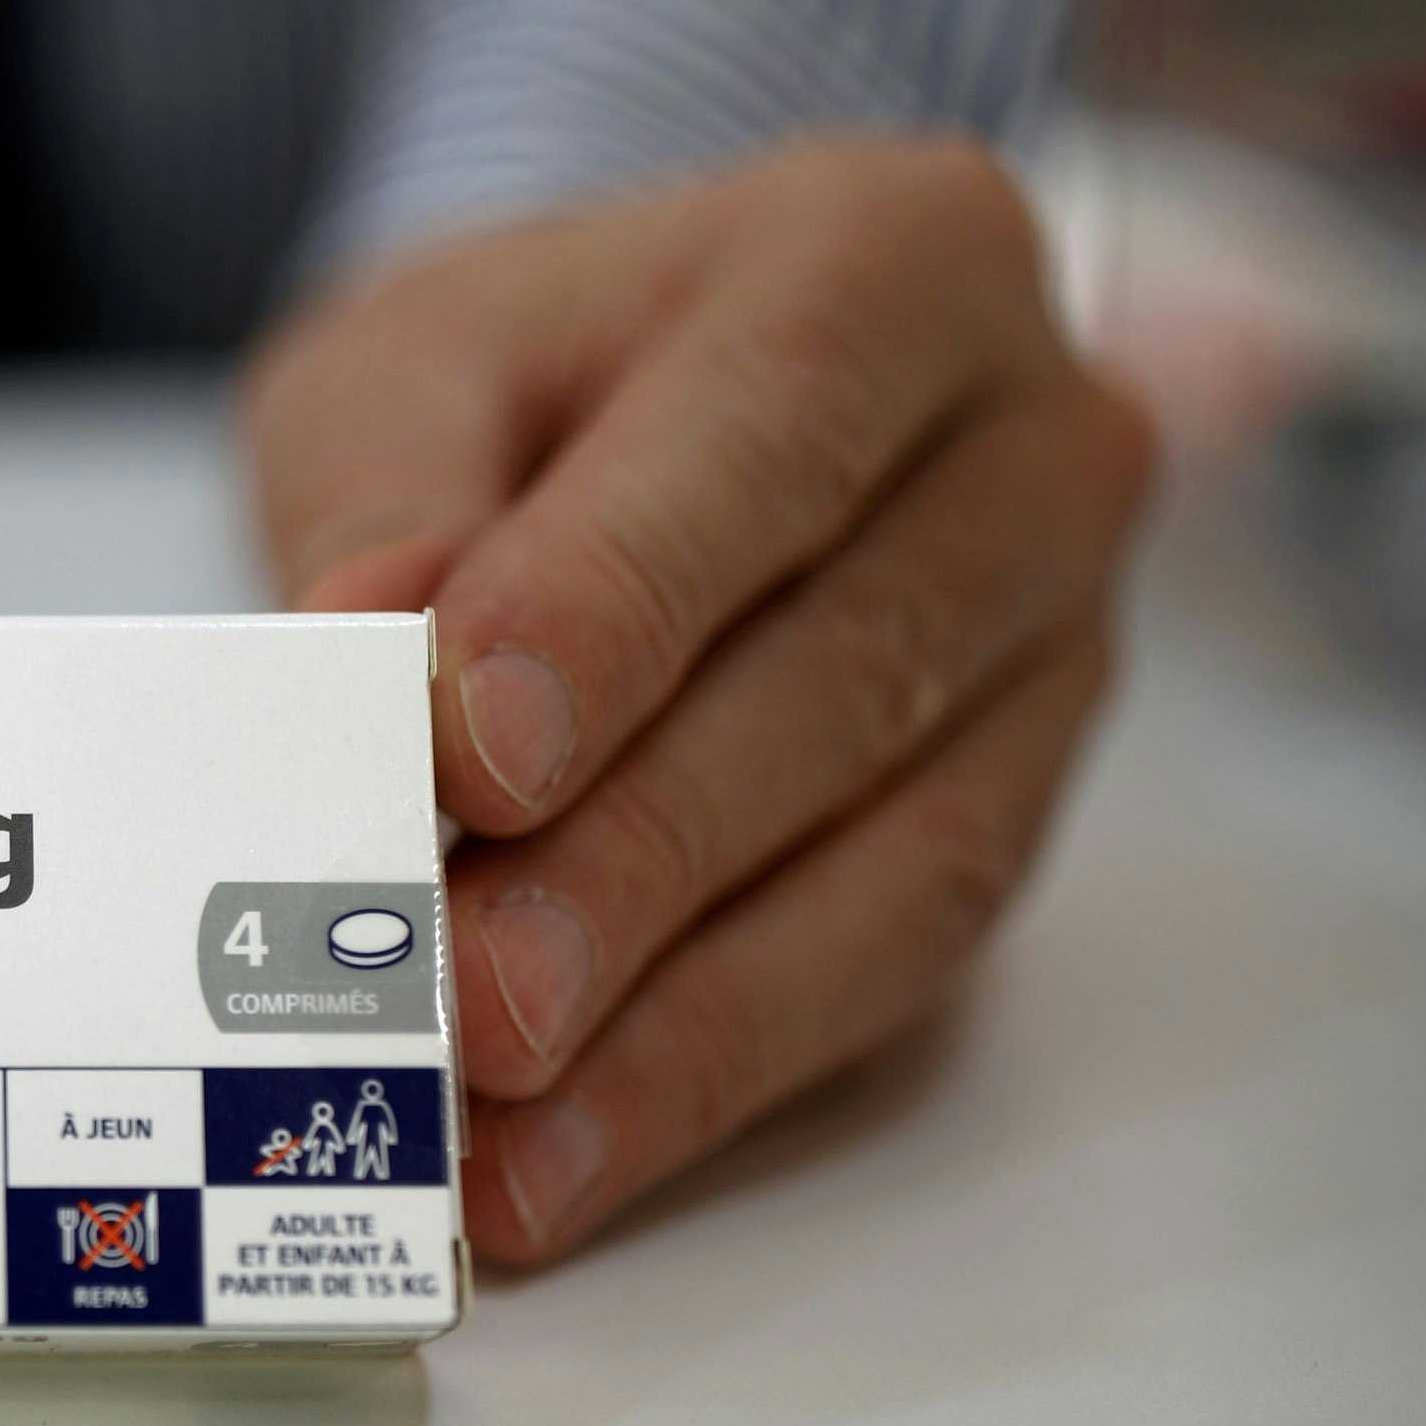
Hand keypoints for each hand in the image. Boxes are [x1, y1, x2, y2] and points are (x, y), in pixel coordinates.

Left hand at [241, 137, 1153, 1265]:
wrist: (637, 400)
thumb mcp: (408, 368)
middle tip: (464, 998)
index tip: (472, 760)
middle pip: (846, 675)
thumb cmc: (523, 375)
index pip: (765, 439)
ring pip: (892, 857)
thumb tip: (370, 647)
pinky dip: (703, 1080)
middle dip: (633, 862)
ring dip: (676, 1018)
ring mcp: (1055, 652)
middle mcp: (1032, 449)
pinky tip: (554, 1165)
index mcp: (895, 260)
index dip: (617, 612)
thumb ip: (388, 497)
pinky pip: (883, 973)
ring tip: (490, 1126)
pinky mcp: (1014, 819)